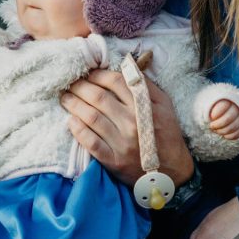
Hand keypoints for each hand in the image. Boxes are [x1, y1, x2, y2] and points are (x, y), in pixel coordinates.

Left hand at [62, 69, 192, 186]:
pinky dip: (78, 130)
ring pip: (91, 118)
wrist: (172, 171)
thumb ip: (146, 86)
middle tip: (70, 83)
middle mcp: (132, 123)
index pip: (115, 82)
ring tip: (65, 98)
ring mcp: (121, 142)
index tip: (88, 73)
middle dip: (80, 87)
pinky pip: (90, 142)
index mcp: (144, 106)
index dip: (98, 75)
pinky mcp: (114, 160)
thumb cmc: (166, 133)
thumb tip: (127, 67)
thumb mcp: (165, 105)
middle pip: (98, 98)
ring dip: (74, 105)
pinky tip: (70, 120)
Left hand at [209, 99, 238, 139]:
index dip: (217, 113)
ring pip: (234, 126)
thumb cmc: (215, 106)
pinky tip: (224, 135)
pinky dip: (231, 136)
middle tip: (211, 126)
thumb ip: (208, 108)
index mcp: (228, 100)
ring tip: (216, 131)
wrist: (227, 108)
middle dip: (218, 124)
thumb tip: (206, 118)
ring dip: (223, 131)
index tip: (211, 117)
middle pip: (229, 117)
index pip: (224, 106)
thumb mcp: (209, 102)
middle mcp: (237, 107)